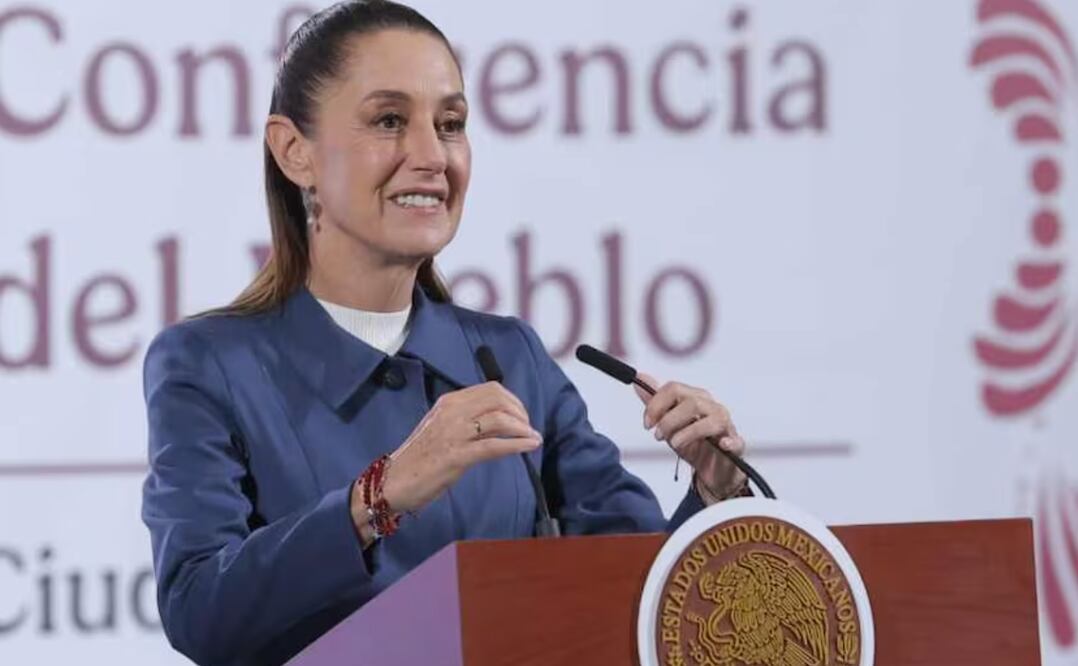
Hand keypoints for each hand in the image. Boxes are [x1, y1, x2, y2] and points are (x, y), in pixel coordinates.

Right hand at [360, 382, 540, 519]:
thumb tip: (498, 420)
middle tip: (528, 428)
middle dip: (521, 412)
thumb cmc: (420, 459)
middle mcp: (452, 412)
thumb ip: (466, 419)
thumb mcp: (443, 428)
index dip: (513, 400)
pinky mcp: (456, 456)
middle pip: (498, 399)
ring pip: (499, 419)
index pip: (490, 389)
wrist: (393, 482)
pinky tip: (529, 446)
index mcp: (449, 403)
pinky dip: (517, 445)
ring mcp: (454, 433)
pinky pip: (494, 446)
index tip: (522, 415)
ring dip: (522, 428)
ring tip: (532, 438)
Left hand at [633, 373, 746, 500]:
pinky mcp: (735, 445)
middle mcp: (711, 407)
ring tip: (675, 444)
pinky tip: (721, 445)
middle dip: (668, 420)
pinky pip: (735, 440)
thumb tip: (640, 379)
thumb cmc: (691, 443)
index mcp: (694, 398)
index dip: (655, 405)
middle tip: (658, 436)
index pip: (673, 388)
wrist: (709, 469)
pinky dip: (729, 442)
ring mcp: (725, 425)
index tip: (647, 424)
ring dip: (688, 433)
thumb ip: (655, 403)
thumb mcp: (668, 424)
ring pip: (710, 419)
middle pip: (690, 402)